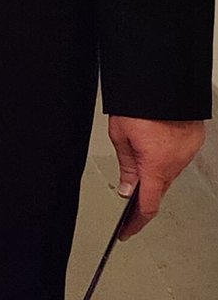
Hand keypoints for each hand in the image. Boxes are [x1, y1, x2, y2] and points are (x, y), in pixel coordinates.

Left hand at [107, 115, 204, 238]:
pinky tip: (156, 144)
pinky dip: (165, 155)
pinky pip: (177, 157)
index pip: (147, 206)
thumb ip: (126, 165)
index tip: (126, 231)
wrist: (164, 83)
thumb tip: (126, 188)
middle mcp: (175, 164)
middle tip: (128, 194)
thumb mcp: (120, 134)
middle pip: (158, 189)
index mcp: (155, 166)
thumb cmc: (140, 104)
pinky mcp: (194, 142)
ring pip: (168, 172)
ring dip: (155, 170)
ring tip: (140, 151)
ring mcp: (187, 153)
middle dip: (143, 193)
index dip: (135, 222)